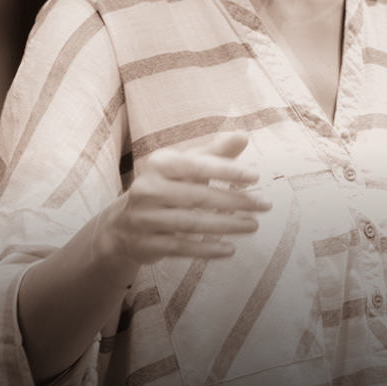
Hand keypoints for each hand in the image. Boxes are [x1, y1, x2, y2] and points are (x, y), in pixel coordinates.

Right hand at [94, 133, 271, 277]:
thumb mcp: (185, 165)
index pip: (197, 165)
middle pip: (197, 196)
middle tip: (264, 205)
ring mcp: (143, 218)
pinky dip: (207, 250)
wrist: (122, 224)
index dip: (226, 170)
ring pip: (190, 223)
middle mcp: (147, 189)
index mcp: (159, 164)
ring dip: (226, 225)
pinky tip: (230, 249)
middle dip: (235, 201)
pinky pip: (180, 248)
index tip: (255, 176)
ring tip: (253, 225)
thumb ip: (214, 152)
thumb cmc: (166, 186)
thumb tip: (243, 135)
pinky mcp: (145, 244)